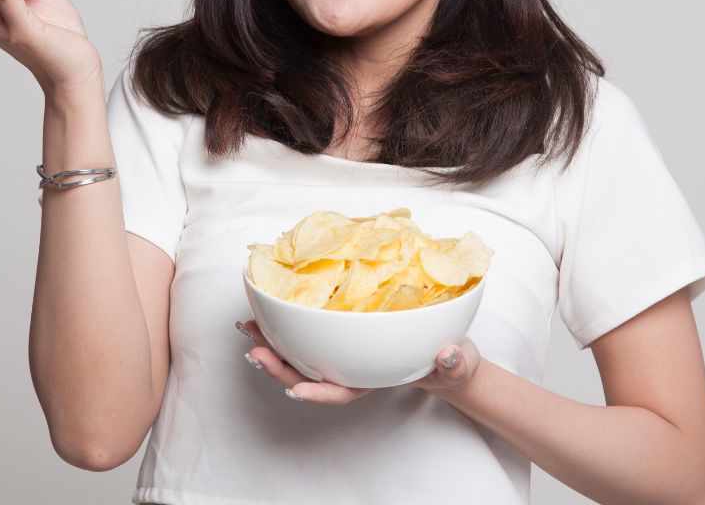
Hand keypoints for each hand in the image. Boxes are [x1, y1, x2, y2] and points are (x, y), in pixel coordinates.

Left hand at [236, 320, 481, 401]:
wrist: (445, 348)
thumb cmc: (448, 360)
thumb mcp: (456, 363)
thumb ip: (453, 362)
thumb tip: (446, 355)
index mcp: (374, 378)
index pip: (344, 392)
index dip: (319, 392)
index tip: (297, 391)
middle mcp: (352, 367)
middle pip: (310, 374)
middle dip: (279, 367)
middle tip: (255, 350)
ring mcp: (343, 352)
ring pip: (302, 354)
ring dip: (273, 344)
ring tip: (249, 329)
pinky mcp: (340, 332)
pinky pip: (309, 332)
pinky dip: (287, 324)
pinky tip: (268, 311)